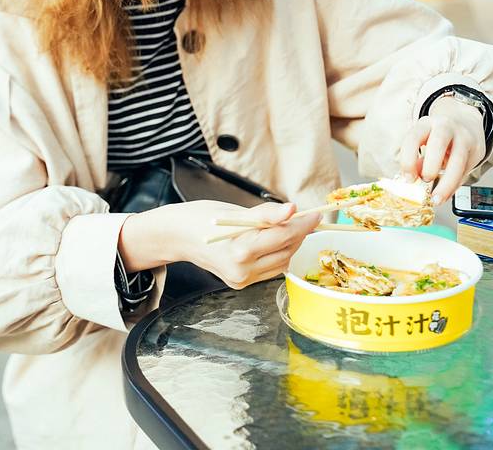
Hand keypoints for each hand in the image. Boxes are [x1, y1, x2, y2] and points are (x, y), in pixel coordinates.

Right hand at [118, 200, 320, 289]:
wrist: (178, 237)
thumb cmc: (202, 218)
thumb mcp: (234, 211)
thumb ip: (266, 214)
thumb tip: (293, 209)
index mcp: (239, 250)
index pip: (283, 236)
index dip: (302, 224)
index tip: (315, 214)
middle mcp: (241, 271)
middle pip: (286, 250)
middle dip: (298, 233)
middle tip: (305, 217)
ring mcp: (241, 280)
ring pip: (282, 262)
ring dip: (290, 244)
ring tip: (288, 226)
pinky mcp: (241, 284)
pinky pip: (270, 269)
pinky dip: (278, 254)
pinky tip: (274, 240)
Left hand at [399, 96, 485, 205]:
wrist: (466, 122)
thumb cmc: (440, 135)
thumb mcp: (424, 140)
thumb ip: (417, 157)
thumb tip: (411, 177)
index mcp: (426, 124)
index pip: (414, 138)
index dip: (408, 160)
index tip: (408, 178)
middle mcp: (445, 127)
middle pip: (438, 143)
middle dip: (430, 166)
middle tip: (425, 180)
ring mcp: (463, 137)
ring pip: (458, 160)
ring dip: (447, 183)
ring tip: (437, 198)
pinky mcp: (477, 149)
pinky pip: (466, 171)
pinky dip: (455, 186)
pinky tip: (447, 193)